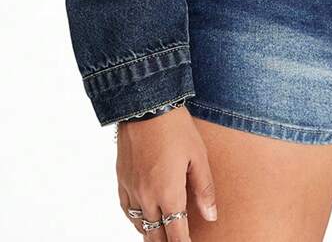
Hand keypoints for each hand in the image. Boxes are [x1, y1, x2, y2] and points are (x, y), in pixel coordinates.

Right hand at [116, 105, 216, 237]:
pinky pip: (126, 210)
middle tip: (178, 240)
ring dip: (152, 232)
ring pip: (139, 225)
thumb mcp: (198, 156)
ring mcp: (131, 189)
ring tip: (163, 234)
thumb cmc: (175, 127)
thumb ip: (204, 189)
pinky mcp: (121, 179)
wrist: (145, 104)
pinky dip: (136, 219)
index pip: (176, 234)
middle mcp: (147, 196)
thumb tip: (211, 216)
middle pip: (156, 235)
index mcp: (168, 192)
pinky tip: (144, 217)